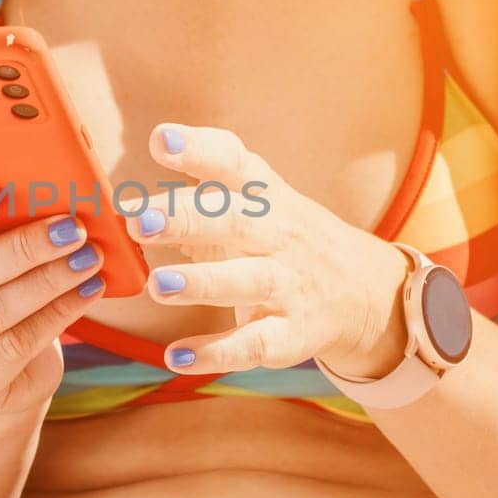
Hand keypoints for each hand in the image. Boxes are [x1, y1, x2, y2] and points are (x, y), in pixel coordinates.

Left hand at [126, 123, 409, 376]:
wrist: (359, 288)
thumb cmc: (279, 232)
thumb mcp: (256, 192)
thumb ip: (204, 170)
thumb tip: (146, 154)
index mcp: (262, 194)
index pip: (233, 161)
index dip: (198, 149)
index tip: (161, 141)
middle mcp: (277, 234)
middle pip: (235, 220)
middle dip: (186, 219)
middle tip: (138, 221)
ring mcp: (287, 285)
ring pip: (247, 281)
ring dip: (201, 283)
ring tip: (157, 286)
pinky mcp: (289, 333)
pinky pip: (253, 344)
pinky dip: (216, 352)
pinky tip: (178, 356)